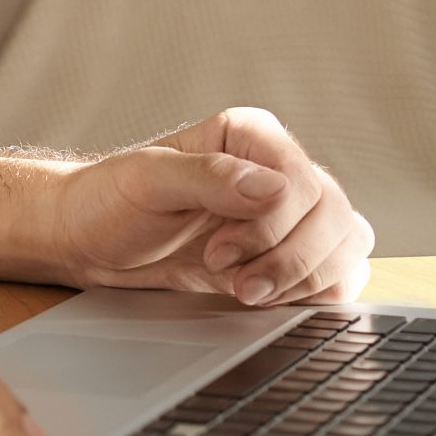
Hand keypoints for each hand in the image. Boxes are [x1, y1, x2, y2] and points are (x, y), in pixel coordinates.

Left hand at [43, 107, 373, 305]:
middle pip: (335, 217)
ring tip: (245, 291)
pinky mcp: (287, 254)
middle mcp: (278, 170)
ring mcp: (289, 215)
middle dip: (289, 261)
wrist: (89, 238)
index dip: (270, 228)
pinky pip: (339, 274)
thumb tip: (272, 190)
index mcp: (251, 137)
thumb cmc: (109, 199)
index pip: (302, 183)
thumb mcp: (145, 180)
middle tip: (237, 284)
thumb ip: (208, 177)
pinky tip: (269, 299)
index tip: (218, 253)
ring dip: (305, 280)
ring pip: (346, 246)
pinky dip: (317, 294)